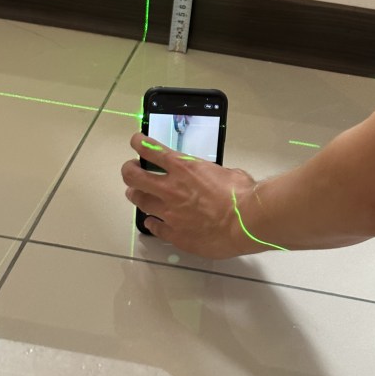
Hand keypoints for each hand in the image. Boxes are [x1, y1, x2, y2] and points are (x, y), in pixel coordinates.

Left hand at [121, 133, 259, 258]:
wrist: (245, 224)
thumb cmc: (241, 194)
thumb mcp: (227, 172)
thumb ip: (212, 173)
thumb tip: (216, 177)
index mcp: (184, 167)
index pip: (151, 150)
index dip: (139, 143)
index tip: (136, 141)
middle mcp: (170, 188)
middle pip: (134, 176)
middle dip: (129, 170)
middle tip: (131, 169)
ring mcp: (169, 213)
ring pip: (139, 201)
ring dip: (136, 195)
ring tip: (137, 193)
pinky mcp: (173, 234)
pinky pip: (154, 227)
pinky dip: (152, 222)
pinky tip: (152, 221)